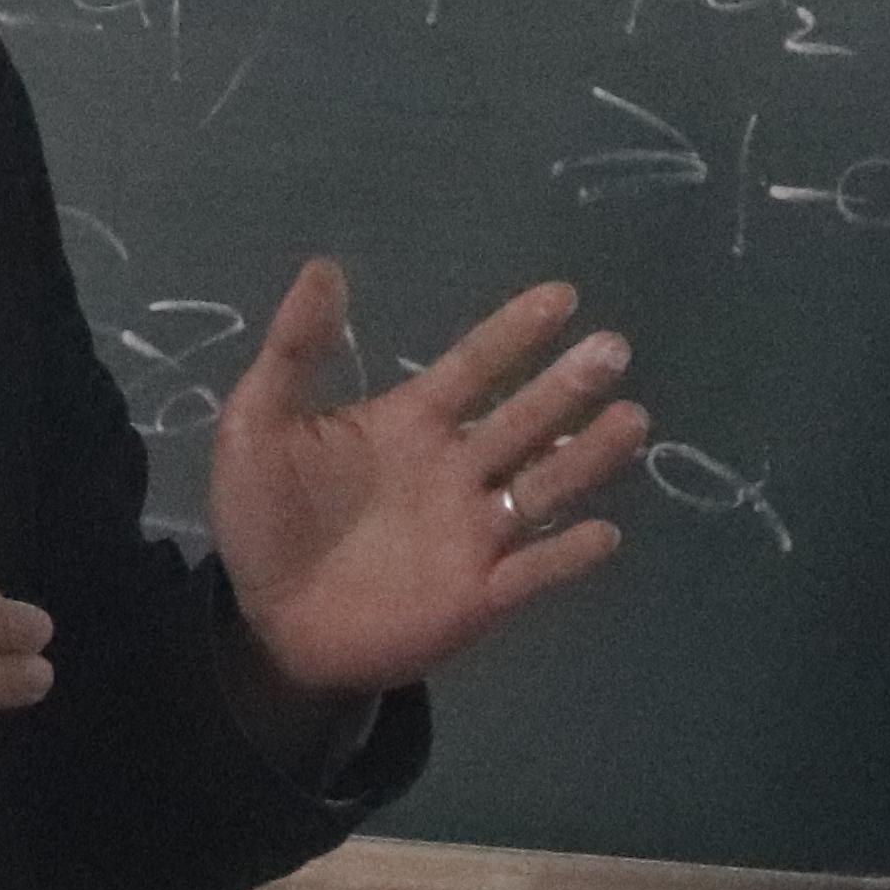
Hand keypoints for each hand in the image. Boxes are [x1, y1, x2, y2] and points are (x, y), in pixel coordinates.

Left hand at [206, 261, 648, 701]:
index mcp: (411, 423)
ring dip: (588, 455)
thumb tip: (324, 266)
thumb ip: (294, 351)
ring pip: (544, 486)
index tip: (560, 296)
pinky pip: (535, 570)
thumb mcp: (259, 424)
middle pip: (523, 419)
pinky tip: (603, 531)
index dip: (513, 333)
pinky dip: (568, 553)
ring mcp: (473, 531)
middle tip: (612, 348)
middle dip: (566, 385)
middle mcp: (456, 469)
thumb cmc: (264, 519)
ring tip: (630, 420)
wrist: (265, 622)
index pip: (473, 367)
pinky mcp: (479, 594)